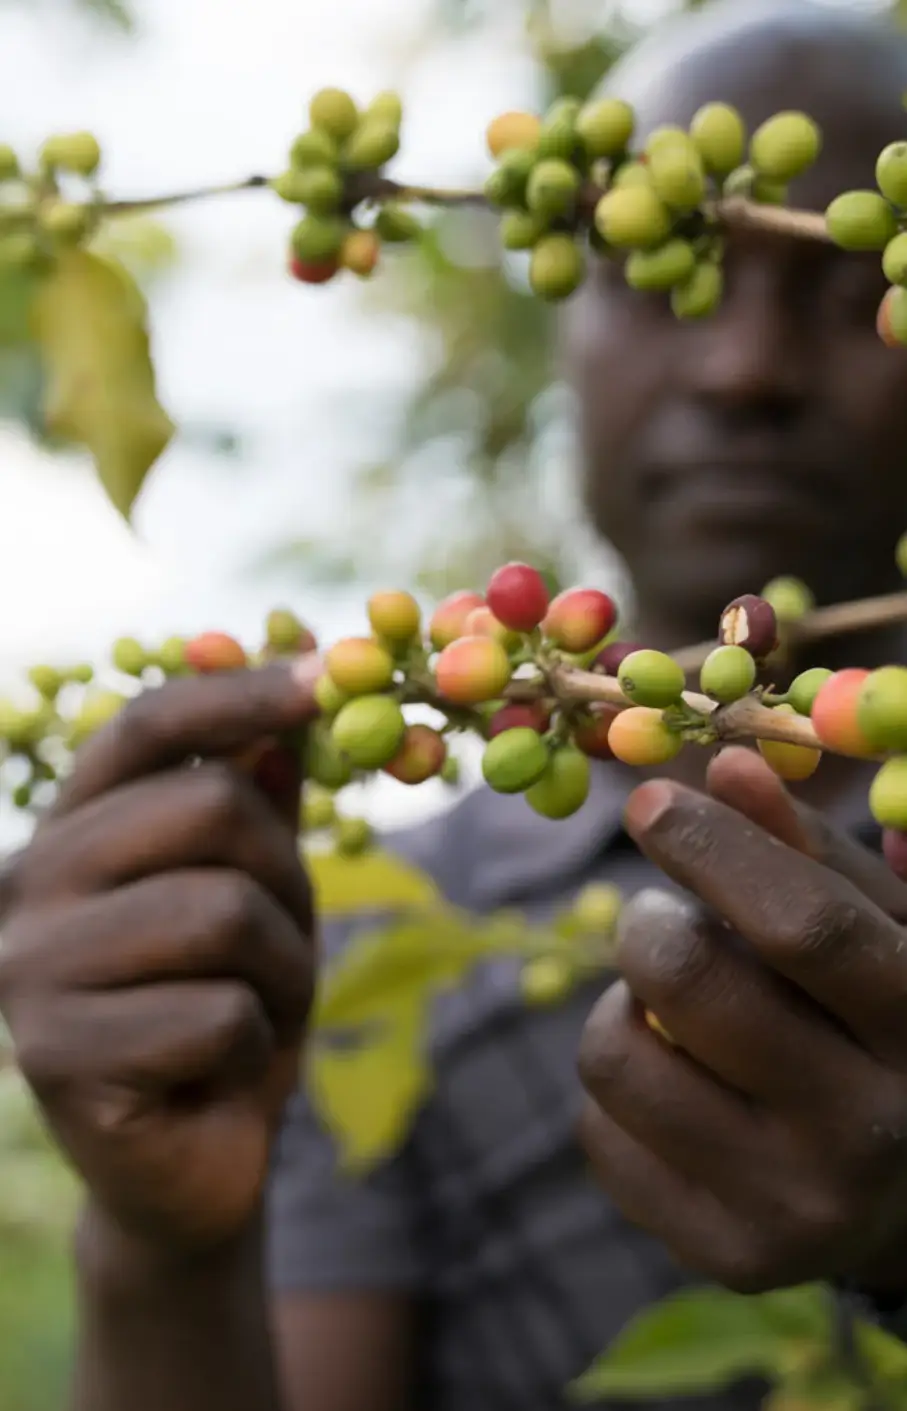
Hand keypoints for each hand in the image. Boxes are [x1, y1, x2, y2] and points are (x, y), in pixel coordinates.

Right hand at [0, 659, 318, 1254]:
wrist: (193, 1167)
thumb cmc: (227, 1011)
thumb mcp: (260, 896)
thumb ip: (261, 807)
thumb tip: (288, 705)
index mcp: (71, 830)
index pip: (145, 728)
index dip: (236, 695)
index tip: (324, 678)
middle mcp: (27, 885)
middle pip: (208, 806)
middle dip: (286, 877)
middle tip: (283, 943)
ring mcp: (30, 973)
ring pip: (224, 912)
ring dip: (283, 968)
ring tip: (255, 1011)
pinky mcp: (56, 1059)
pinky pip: (220, 1013)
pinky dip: (256, 1044)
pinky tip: (219, 1072)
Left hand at [578, 745, 906, 1296]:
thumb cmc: (886, 1026)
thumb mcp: (881, 931)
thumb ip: (805, 851)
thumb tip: (722, 767)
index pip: (803, 925)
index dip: (712, 849)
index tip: (649, 805)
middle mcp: (870, 1129)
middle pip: (691, 986)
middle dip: (646, 925)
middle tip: (656, 921)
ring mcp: (797, 1207)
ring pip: (618, 1057)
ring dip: (621, 1004)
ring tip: (668, 1006)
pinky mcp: (728, 1257)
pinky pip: (599, 1134)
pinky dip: (616, 1087)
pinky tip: (672, 1080)